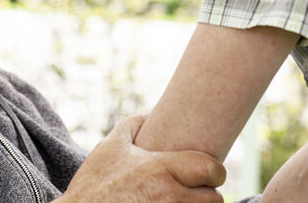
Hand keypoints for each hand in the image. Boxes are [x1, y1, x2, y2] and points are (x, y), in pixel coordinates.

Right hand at [56, 115, 225, 202]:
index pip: (211, 169)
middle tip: (198, 192)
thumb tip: (150, 113)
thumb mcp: (109, 149)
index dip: (214, 170)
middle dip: (208, 195)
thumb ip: (132, 126)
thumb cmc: (93, 187)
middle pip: (215, 199)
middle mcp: (169, 197)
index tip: (208, 172)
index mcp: (160, 169)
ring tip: (184, 202)